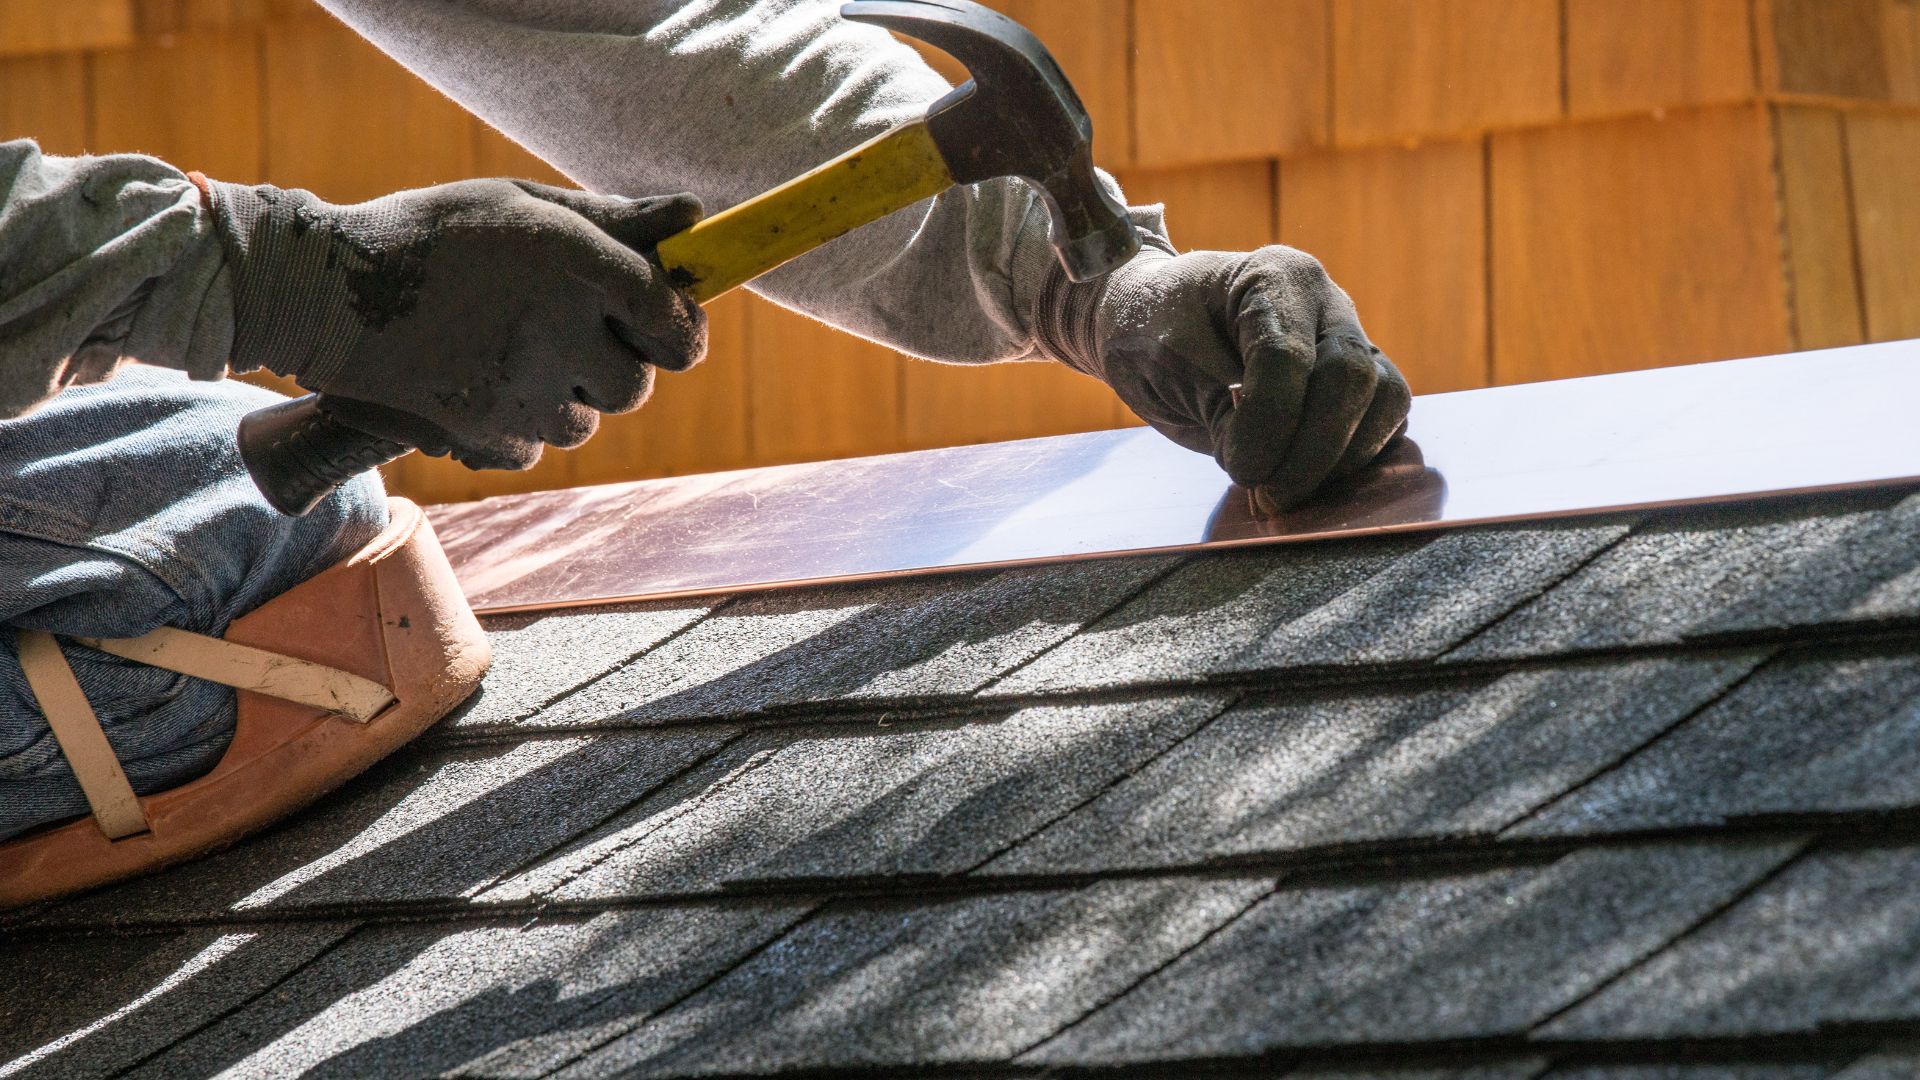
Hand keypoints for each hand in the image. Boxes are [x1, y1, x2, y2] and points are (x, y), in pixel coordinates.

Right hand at [202, 177, 705, 469]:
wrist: (325, 290)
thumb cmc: (433, 234)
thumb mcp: (522, 205)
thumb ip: (613, 220)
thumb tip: (694, 220)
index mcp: (575, 265)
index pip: (673, 321)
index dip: (681, 331)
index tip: (669, 327)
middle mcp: (558, 333)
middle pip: (634, 386)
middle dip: (614, 366)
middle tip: (569, 335)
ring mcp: (521, 391)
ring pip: (586, 423)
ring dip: (565, 396)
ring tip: (511, 352)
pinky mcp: (484, 433)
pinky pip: (534, 448)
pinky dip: (518, 426)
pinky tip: (479, 381)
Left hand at [1037, 245, 1410, 511]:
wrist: (1148, 323)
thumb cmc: (1149, 332)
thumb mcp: (1167, 368)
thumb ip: (1221, 412)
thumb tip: (1270, 469)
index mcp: (1273, 276)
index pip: (1287, 358)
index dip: (1267, 425)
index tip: (1240, 470)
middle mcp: (1325, 301)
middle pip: (1352, 377)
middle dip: (1312, 451)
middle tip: (1268, 495)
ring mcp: (1349, 337)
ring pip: (1387, 398)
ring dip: (1342, 458)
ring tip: (1285, 488)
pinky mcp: (1359, 379)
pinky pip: (1386, 420)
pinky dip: (1354, 458)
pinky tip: (1308, 479)